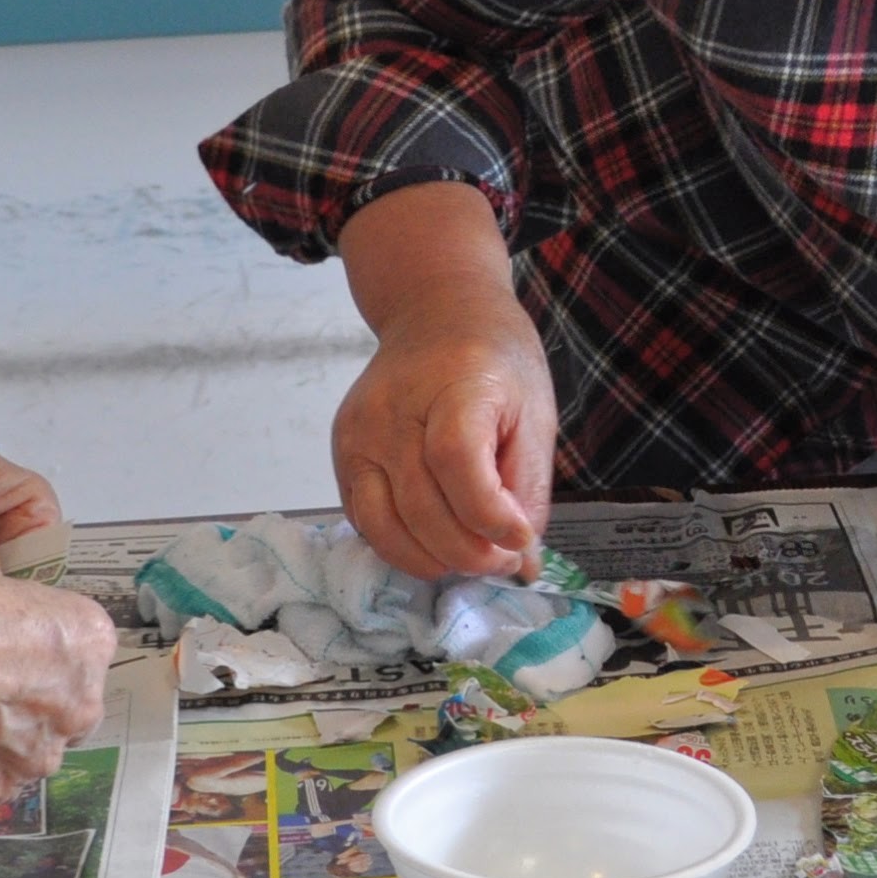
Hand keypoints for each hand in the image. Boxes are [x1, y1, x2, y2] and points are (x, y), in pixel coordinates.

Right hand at [0, 542, 117, 805]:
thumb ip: (16, 619)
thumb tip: (3, 632)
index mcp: (90, 640)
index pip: (80, 655)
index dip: (42, 655)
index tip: (9, 653)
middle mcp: (81, 702)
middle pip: (67, 710)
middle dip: (34, 703)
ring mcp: (40, 753)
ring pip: (32, 752)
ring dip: (4, 740)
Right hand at [333, 307, 555, 580]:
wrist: (436, 316)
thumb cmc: (493, 361)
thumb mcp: (533, 412)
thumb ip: (528, 488)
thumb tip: (524, 561)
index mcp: (452, 386)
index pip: (455, 460)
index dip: (488, 514)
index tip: (519, 540)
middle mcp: (391, 410)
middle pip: (421, 508)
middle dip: (469, 553)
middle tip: (504, 560)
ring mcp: (358, 434)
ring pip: (384, 527)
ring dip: (432, 561)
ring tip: (473, 557)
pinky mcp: (343, 454)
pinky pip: (365, 520)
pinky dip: (401, 546)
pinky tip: (436, 543)